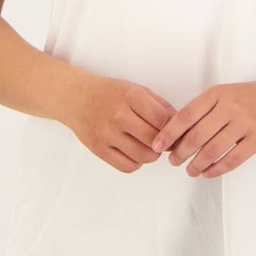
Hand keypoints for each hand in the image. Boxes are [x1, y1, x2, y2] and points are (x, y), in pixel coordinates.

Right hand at [62, 74, 177, 174]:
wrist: (75, 98)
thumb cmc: (110, 93)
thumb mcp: (136, 89)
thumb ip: (159, 105)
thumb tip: (180, 125)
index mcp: (131, 96)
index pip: (163, 118)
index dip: (175, 129)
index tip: (177, 132)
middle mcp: (119, 115)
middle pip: (155, 139)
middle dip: (165, 144)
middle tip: (164, 142)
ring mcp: (107, 133)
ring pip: (143, 156)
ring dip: (152, 155)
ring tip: (148, 146)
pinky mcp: (98, 149)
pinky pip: (127, 166)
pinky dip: (136, 163)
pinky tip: (133, 153)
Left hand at [151, 78, 255, 178]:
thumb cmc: (251, 97)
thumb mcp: (226, 94)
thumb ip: (205, 110)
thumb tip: (177, 134)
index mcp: (217, 94)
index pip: (186, 115)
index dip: (169, 132)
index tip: (157, 145)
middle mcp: (230, 107)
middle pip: (197, 135)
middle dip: (180, 152)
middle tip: (173, 162)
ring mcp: (245, 124)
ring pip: (213, 150)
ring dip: (197, 164)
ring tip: (190, 170)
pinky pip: (233, 159)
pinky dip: (217, 169)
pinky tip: (208, 173)